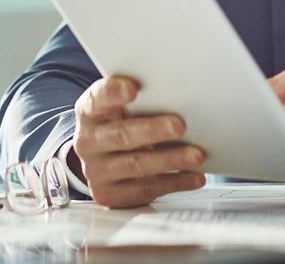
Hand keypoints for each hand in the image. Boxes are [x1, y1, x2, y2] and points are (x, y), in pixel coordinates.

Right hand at [71, 76, 205, 207]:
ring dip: (170, 159)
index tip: (133, 88)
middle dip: (152, 130)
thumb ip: (142, 98)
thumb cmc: (120, 123)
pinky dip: (175, 182)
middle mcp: (88, 142)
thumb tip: (179, 93)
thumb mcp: (121, 107)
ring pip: (136, 165)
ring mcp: (97, 171)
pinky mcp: (111, 195)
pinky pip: (146, 189)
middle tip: (179, 126)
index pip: (97, 99)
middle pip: (121, 135)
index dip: (113, 93)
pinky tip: (194, 176)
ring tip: (196, 155)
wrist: (102, 160)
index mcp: (89, 112)